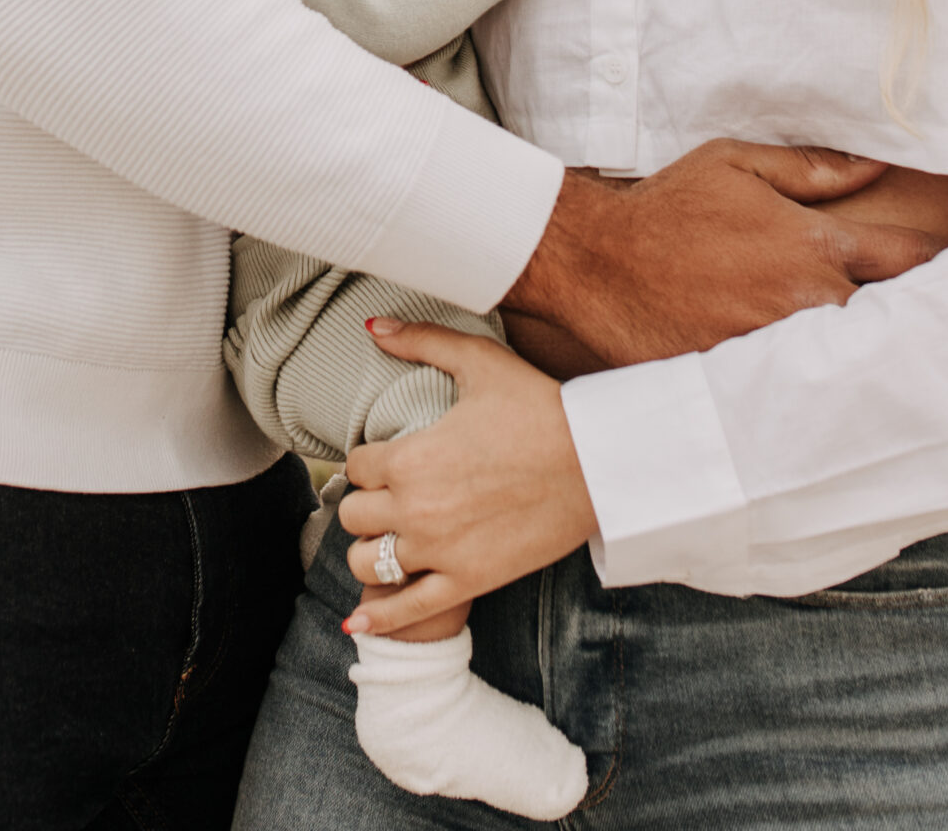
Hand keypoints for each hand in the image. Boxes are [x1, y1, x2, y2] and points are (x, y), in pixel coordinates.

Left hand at [340, 323, 594, 636]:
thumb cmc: (537, 405)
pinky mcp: (468, 582)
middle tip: (387, 495)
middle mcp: (415, 509)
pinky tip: (355, 623)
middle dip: (365, 503)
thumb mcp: (478, 361)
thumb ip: (420, 340)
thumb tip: (373, 325)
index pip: (354, 466)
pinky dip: (378, 620)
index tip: (385, 457)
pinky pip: (408, 611)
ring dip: (369, 550)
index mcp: (410, 457)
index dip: (367, 459)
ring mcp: (440, 551)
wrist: (595, 461)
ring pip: (366, 563)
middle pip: (353, 515)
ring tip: (386, 538)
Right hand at [504, 141, 947, 368]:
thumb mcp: (736, 163)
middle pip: (888, 323)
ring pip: (847, 362)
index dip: (943, 265)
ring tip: (903, 380)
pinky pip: (800, 393)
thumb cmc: (669, 208)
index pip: (905, 259)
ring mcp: (777, 347)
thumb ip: (812, 168)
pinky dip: (817, 395)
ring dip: (864, 362)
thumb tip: (875, 163)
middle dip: (907, 324)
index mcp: (812, 244)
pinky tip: (834, 404)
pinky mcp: (747, 382)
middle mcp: (805, 300)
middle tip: (942, 335)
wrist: (599, 263)